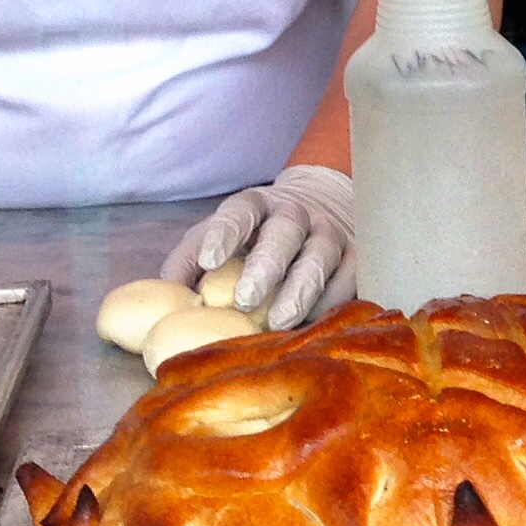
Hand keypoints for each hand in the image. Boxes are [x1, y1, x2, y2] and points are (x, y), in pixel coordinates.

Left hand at [158, 166, 362, 331]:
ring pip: (319, 257)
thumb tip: (169, 299)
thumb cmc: (255, 234)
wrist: (323, 202)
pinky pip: (349, 277)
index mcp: (256, 204)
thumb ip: (189, 261)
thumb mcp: (218, 234)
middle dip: (265, 266)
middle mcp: (295, 213)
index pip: (239, 212)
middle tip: (246, 300)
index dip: (224, 234)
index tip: (208, 261)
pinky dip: (332, 301)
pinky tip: (313, 323)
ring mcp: (329, 232)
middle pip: (283, 234)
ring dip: (300, 290)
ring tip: (280, 321)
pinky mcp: (355, 254)